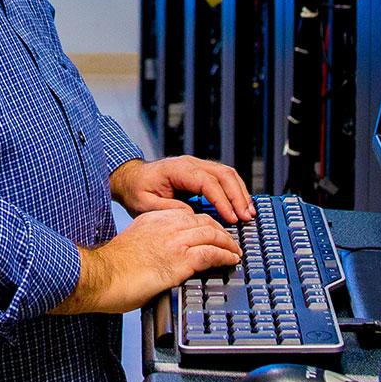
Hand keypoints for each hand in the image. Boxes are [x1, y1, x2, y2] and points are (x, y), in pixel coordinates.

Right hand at [50, 209, 243, 315]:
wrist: (100, 276)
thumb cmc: (111, 269)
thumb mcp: (133, 245)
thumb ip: (150, 244)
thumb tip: (160, 259)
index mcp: (153, 219)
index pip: (187, 215)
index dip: (204, 224)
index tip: (211, 233)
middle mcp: (165, 225)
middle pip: (203, 221)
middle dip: (220, 231)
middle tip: (229, 241)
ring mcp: (174, 241)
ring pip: (212, 234)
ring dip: (228, 243)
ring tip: (235, 251)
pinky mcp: (179, 259)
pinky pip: (211, 253)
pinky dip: (225, 255)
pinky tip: (231, 260)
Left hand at [108, 155, 254, 222]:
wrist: (131, 178)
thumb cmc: (137, 191)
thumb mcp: (145, 205)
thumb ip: (168, 210)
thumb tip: (192, 216)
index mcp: (177, 169)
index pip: (206, 182)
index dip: (221, 200)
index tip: (231, 218)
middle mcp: (190, 163)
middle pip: (222, 174)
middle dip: (237, 196)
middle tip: (246, 218)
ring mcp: (197, 166)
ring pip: (227, 174)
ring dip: (240, 193)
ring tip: (249, 213)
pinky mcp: (201, 172)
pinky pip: (223, 178)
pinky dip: (235, 191)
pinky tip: (241, 206)